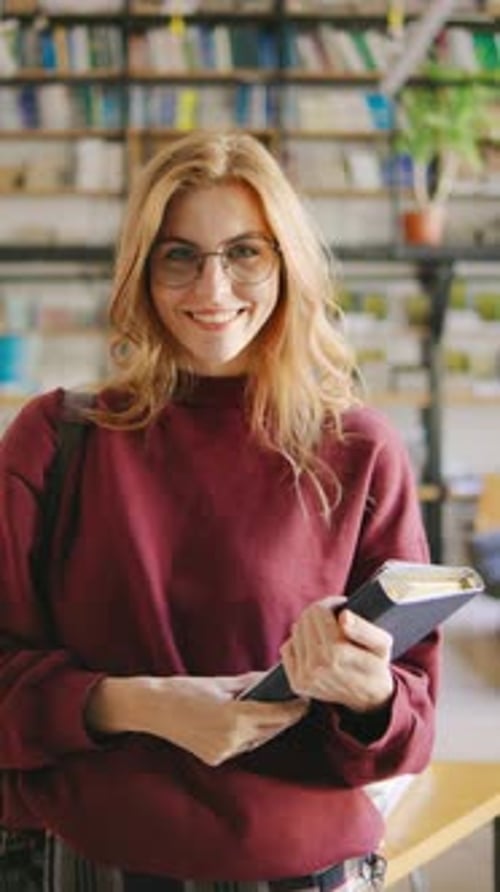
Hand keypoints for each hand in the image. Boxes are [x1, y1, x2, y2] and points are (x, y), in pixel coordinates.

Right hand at [86, 671, 307, 766]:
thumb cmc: (185, 690)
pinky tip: (253, 721)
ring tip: (279, 709)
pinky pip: (242, 746)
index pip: (276, 715)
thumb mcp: (221, 683)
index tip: (305, 699)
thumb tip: (273, 680)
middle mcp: (231, 740)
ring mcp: (223, 752)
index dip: (294, 708)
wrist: (152, 708)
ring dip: (269, 726)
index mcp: (234, 718)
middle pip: (271, 729)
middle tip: (297, 701)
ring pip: (258, 739)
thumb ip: (249, 684)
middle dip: (285, 717)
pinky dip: (250, 734)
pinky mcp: (215, 758)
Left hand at [280, 597, 393, 712]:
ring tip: (327, 632)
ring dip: (310, 626)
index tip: (341, 605)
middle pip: (305, 619)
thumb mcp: (382, 644)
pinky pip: (287, 647)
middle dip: (319, 612)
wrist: (370, 699)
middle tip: (334, 617)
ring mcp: (304, 677)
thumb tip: (344, 617)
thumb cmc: (376, 666)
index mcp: (336, 653)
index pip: (318, 612)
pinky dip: (299, 643)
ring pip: (296, 630)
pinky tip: (315, 646)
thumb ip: (365, 629)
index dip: (330, 603)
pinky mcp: (297, 683)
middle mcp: (316, 666)